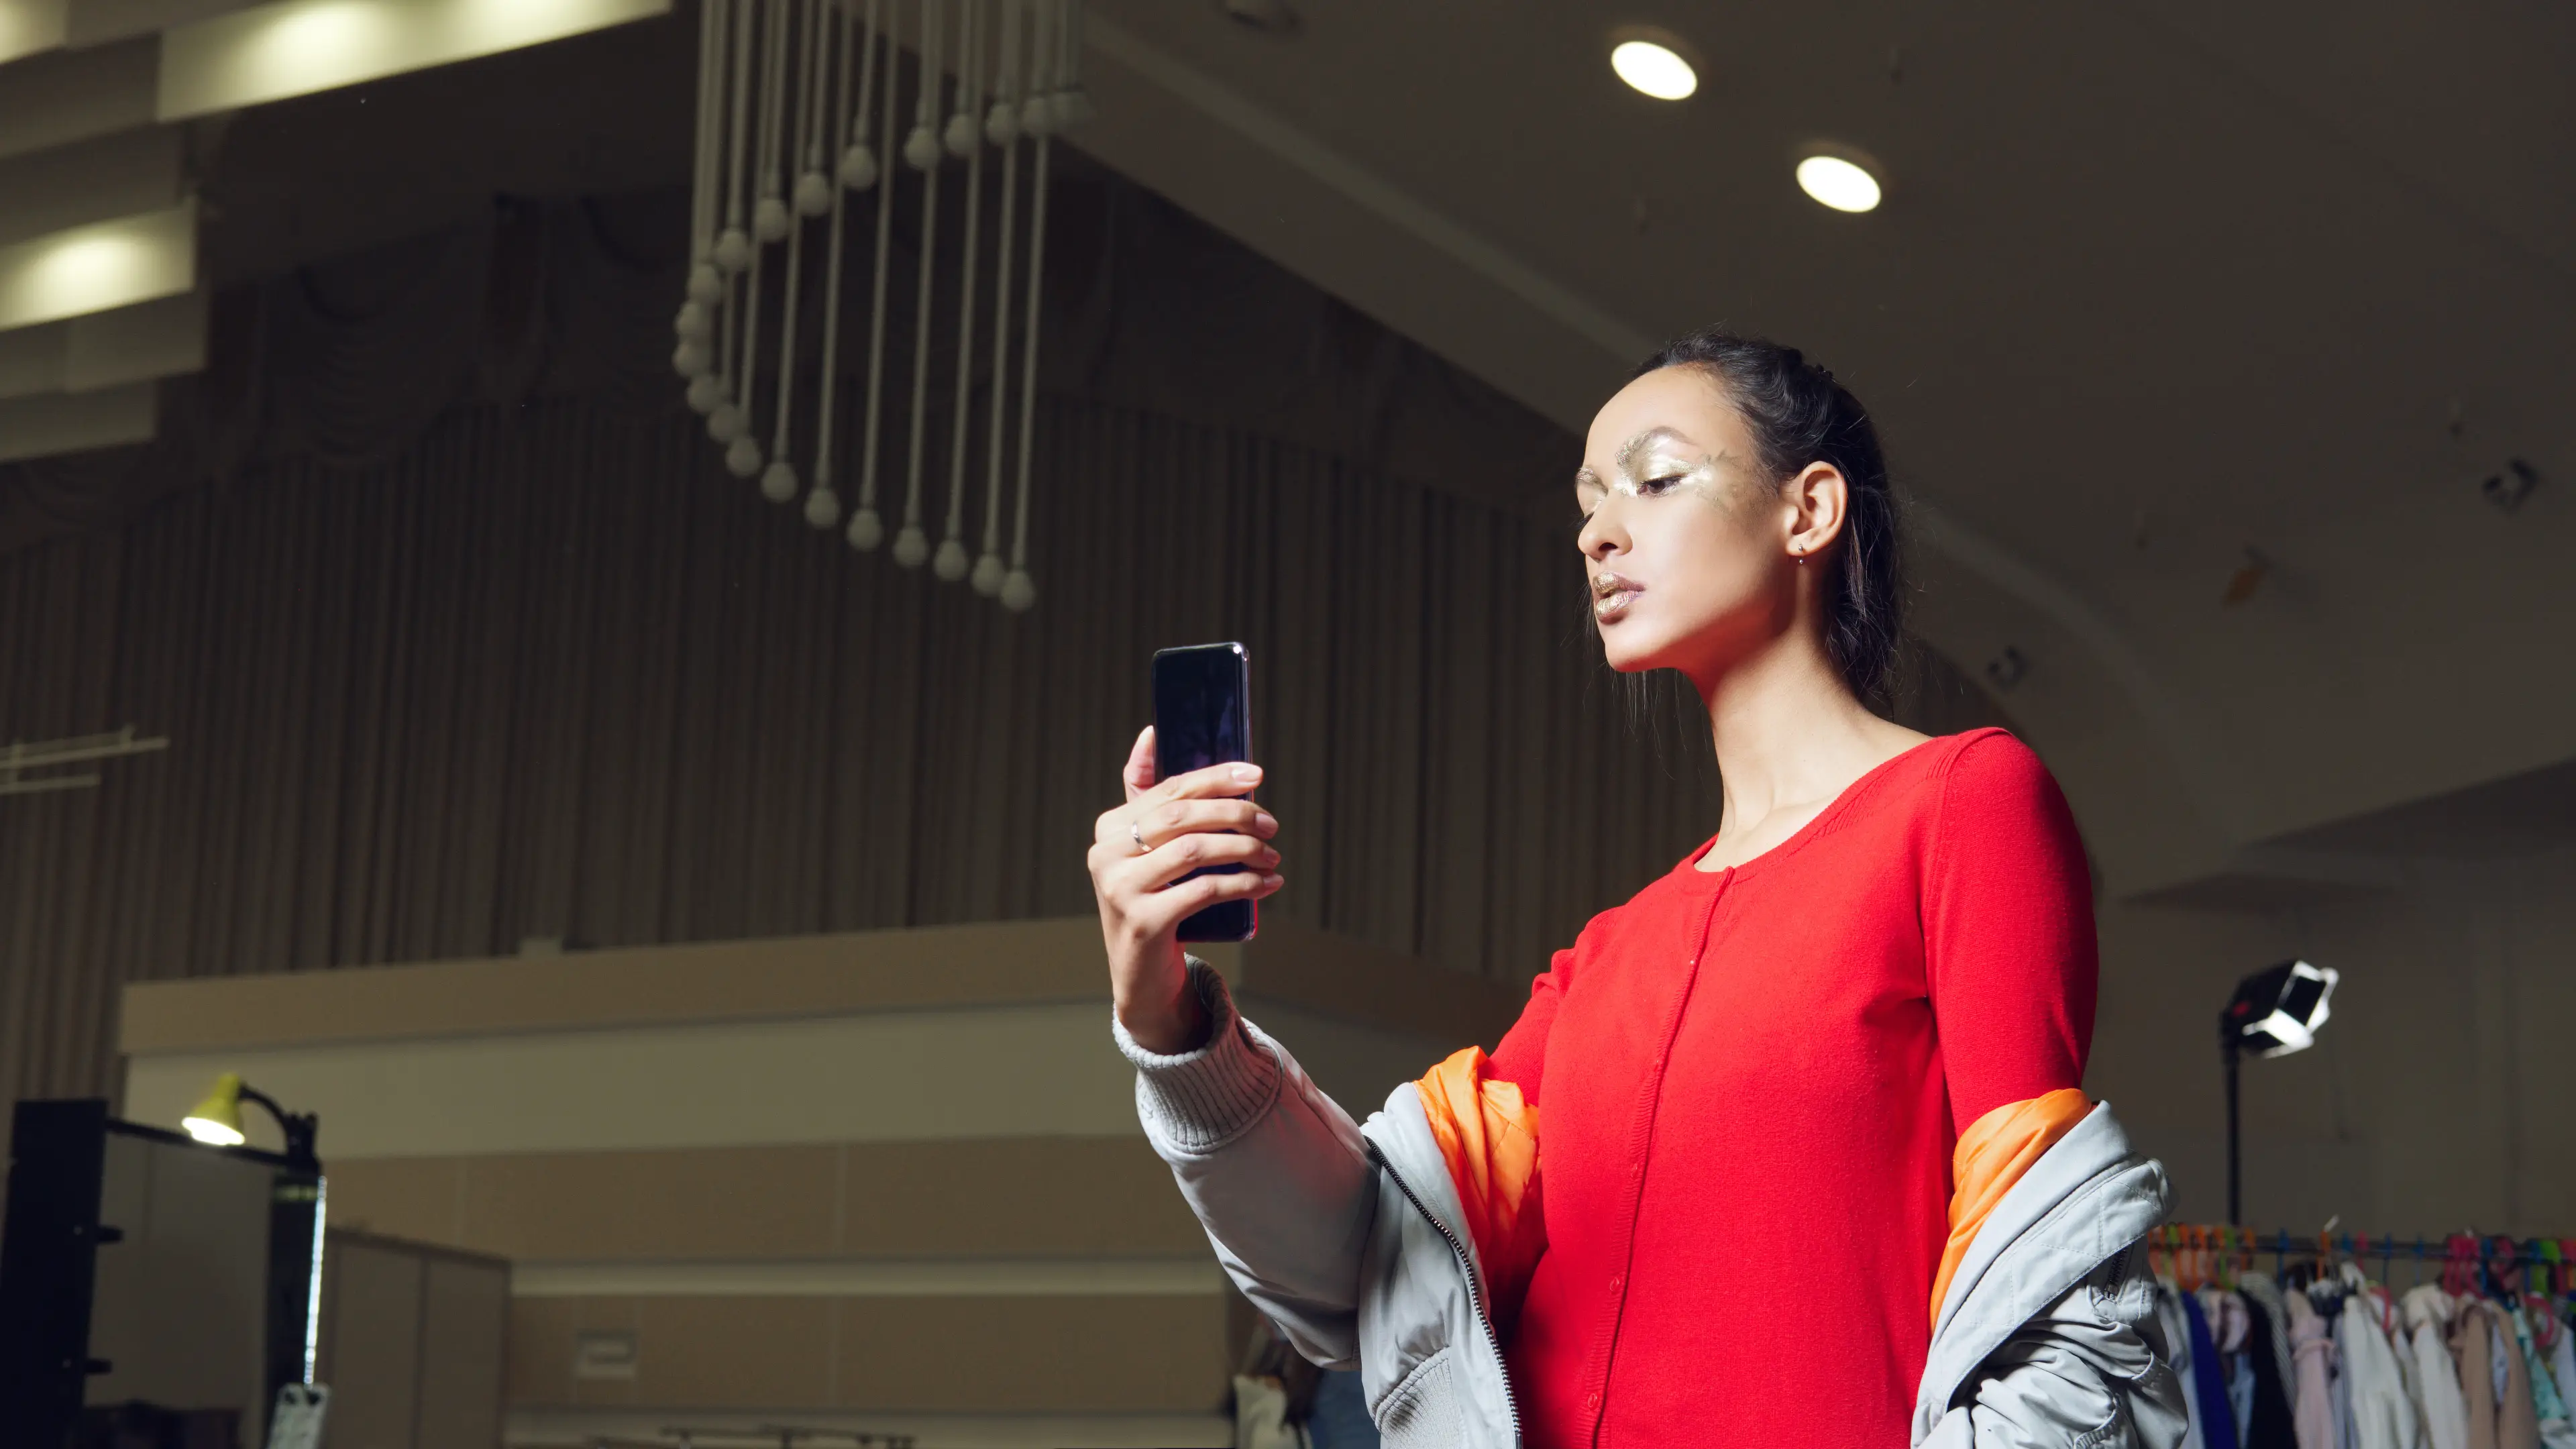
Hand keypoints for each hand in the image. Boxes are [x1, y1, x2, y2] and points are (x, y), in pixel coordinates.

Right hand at [1090, 726, 1283, 1053]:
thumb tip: (1151, 732)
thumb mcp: (1148, 851)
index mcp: (1109, 827)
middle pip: (1183, 817)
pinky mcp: (1142, 922)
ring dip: (1244, 848)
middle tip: (1271, 822)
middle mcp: (1106, 854)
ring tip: (1272, 854)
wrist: (1142, 976)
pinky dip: (1243, 884)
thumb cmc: (1155, 902)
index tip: (1256, 775)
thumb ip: (1150, 798)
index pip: (1170, 790)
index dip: (1216, 778)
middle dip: (1236, 813)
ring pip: (1195, 851)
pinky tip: (1267, 884)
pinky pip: (1203, 891)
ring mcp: (1120, 889)